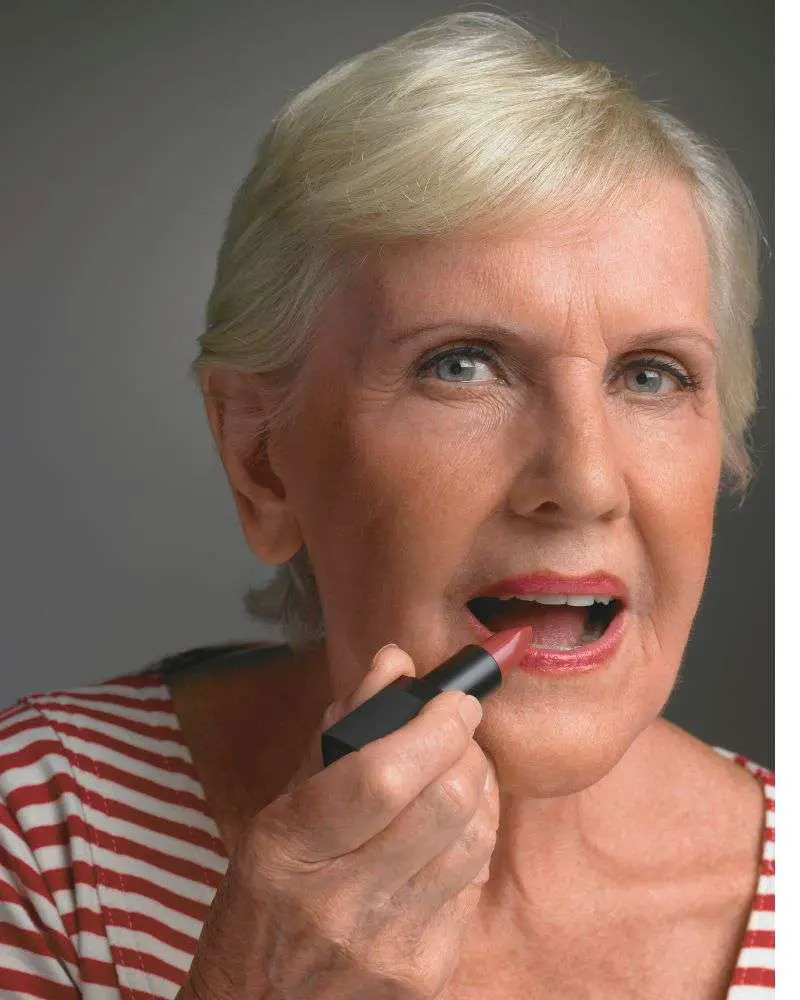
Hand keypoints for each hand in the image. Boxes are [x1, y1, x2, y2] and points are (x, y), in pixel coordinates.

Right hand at [178, 643, 499, 999]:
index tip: (454, 699)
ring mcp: (387, 945)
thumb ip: (339, 735)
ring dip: (481, 789)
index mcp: (288, 848)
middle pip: (443, 801)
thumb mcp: (277, 815)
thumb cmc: (261, 905)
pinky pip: (474, 884)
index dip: (433, 726)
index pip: (381, 774)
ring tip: (461, 770)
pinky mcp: (423, 974)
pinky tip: (456, 826)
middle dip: (467, 748)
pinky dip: (476, 839)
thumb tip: (394, 663)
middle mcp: (339, 901)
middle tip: (459, 728)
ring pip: (472, 839)